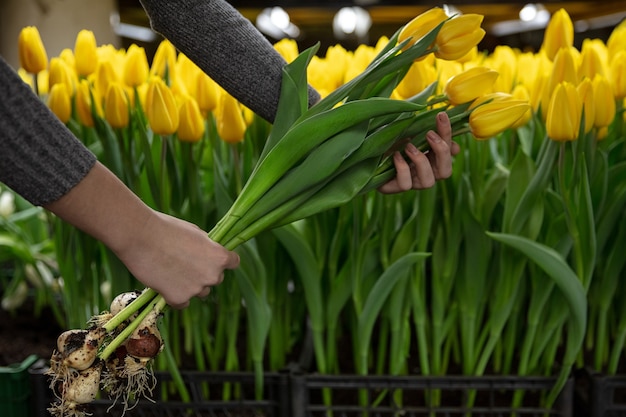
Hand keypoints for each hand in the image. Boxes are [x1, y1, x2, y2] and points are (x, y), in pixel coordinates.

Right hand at [115, 211, 239, 308]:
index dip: (224, 260)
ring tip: (171, 270)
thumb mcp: (195, 232)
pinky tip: (164, 284)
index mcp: (220, 256)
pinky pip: (183, 303)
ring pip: (199, 292)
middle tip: (184, 263)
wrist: (140, 236)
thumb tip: (208, 254)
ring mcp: (196, 289)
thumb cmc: (167, 228)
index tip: (214, 259)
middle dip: (204, 273)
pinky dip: (175, 296)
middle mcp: (213, 275)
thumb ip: (206, 247)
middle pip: (215, 279)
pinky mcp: (179, 299)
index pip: (233, 262)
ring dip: (190, 285)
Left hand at [378, 112, 459, 193]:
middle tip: (429, 134)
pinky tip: (396, 156)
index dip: (448, 134)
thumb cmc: (391, 139)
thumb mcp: (409, 131)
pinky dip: (403, 169)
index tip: (441, 115)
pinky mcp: (396, 187)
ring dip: (421, 161)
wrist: (367, 150)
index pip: (450, 151)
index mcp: (433, 158)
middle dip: (441, 151)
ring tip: (409, 146)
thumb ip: (426, 130)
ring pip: (428, 182)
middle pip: (446, 172)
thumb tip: (444, 126)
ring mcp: (412, 183)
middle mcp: (426, 173)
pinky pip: (405, 185)